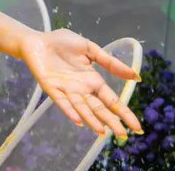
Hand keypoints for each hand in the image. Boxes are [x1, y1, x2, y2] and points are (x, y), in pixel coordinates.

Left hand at [18, 29, 143, 139]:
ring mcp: (66, 90)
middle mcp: (81, 89)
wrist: (37, 39)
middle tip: (123, 135)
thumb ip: (110, 62)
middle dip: (111, 121)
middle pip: (99, 108)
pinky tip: (78, 120)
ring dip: (91, 119)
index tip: (137, 127)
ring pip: (82, 108)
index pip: (112, 100)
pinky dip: (69, 110)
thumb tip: (136, 76)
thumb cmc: (62, 43)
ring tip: (102, 131)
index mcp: (93, 80)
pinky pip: (61, 101)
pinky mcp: (50, 87)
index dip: (124, 113)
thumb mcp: (90, 49)